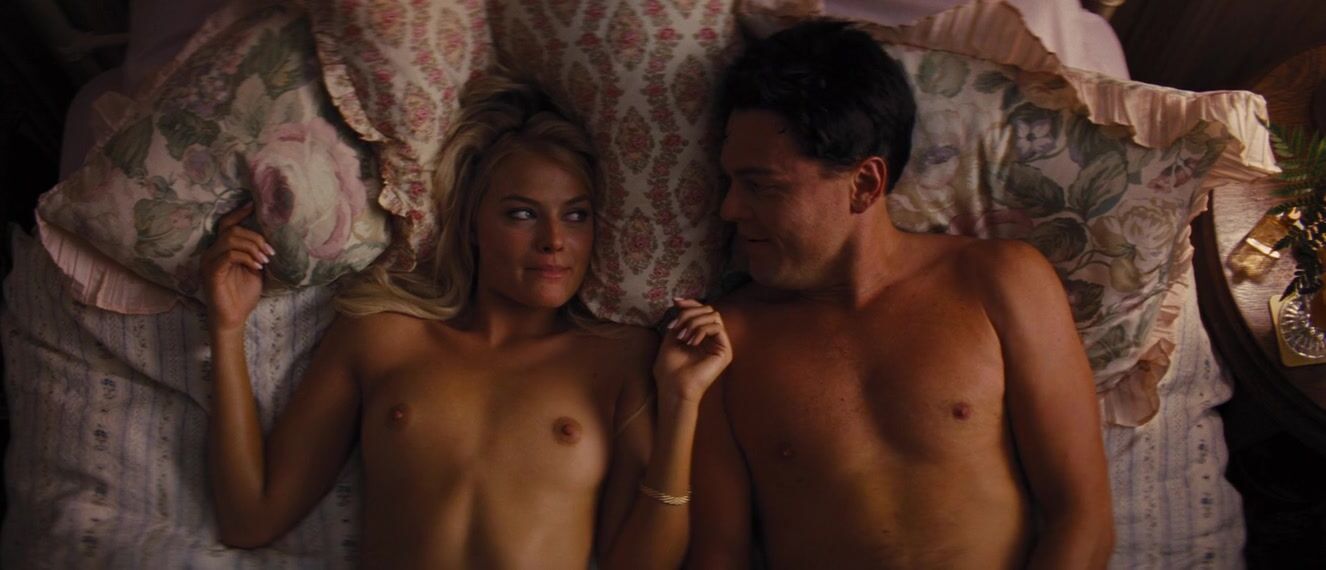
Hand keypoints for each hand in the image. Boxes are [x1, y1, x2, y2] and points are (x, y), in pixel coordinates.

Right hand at [202, 203, 274, 334]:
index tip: (254, 205)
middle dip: (255, 237)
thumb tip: (271, 236)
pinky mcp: (211, 272)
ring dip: (252, 246)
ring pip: (230, 239)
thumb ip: (257, 252)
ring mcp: (209, 261)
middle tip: (270, 251)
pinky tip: (257, 266)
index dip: (239, 213)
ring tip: (265, 259)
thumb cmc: (243, 294)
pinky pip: (229, 255)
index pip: (227, 223)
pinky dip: (246, 257)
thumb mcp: (256, 268)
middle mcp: (212, 252)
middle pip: (232, 229)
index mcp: (221, 249)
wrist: (234, 317)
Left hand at [653, 299, 732, 404]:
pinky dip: (701, 330)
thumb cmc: (669, 369)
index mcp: (700, 336)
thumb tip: (680, 302)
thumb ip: (679, 321)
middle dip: (689, 314)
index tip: (676, 302)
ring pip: (713, 315)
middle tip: (676, 327)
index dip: (690, 303)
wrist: (673, 389)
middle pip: (707, 309)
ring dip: (693, 322)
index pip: (701, 310)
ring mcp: (720, 344)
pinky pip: (717, 327)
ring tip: (682, 337)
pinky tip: (691, 343)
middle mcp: (712, 339)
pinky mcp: (725, 351)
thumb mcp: (671, 338)